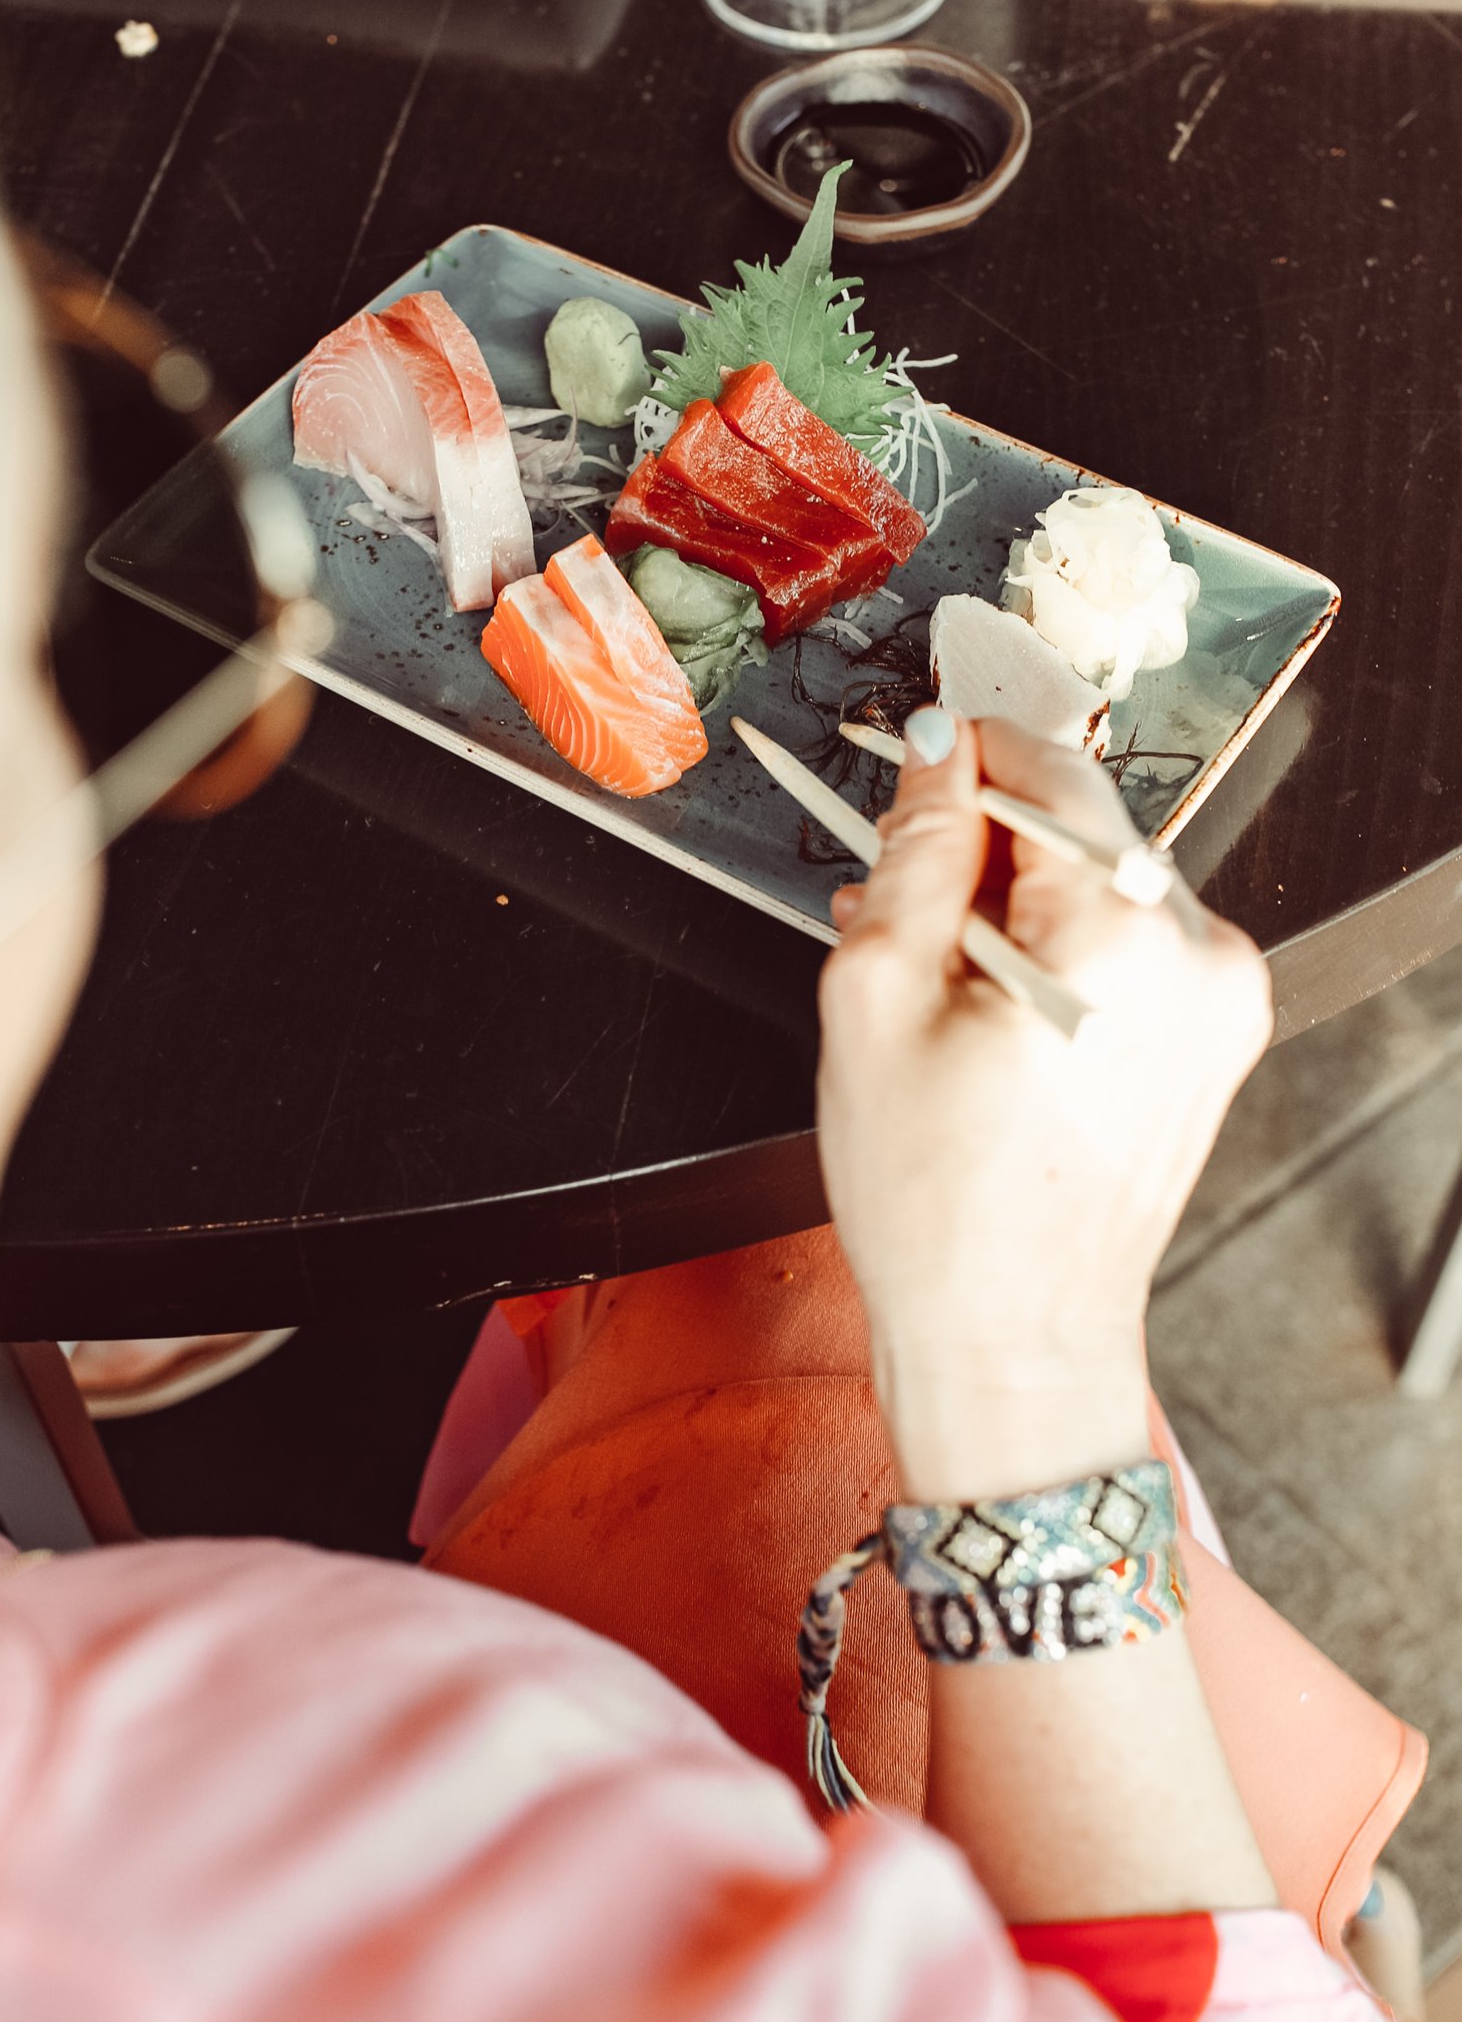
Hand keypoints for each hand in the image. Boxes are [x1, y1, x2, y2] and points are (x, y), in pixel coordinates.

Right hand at [817, 712, 1270, 1500]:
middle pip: (1078, 831)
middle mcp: (1200, 958)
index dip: (963, 753)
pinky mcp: (1216, 1040)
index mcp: (1123, 936)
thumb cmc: (942, 1209)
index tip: (907, 763)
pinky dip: (1058, 954)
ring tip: (931, 985)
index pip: (1049, 771)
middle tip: (890, 903)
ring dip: (1014, 905)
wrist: (1012, 1345)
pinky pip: (1129, 948)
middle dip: (980, 848)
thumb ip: (915, 852)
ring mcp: (1222, 1004)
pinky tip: (986, 1014)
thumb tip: (932, 757)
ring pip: (1100, 888)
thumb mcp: (878, 1000)